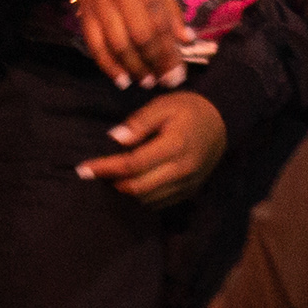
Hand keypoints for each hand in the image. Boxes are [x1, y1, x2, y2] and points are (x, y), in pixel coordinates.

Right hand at [74, 0, 197, 90]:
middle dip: (154, 63)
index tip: (178, 74)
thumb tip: (188, 41)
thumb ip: (172, 14)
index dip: (170, 52)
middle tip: (164, 81)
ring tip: (147, 82)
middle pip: (139, 36)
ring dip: (133, 68)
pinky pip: (96, 48)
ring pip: (117, 44)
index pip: (159, 24)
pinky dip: (108, 67)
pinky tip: (121, 80)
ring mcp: (100, 9)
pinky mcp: (85, 20)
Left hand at [78, 90, 225, 206]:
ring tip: (112, 178)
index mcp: (174, 146)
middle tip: (96, 173)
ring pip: (147, 199)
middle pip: (138, 187)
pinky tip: (132, 184)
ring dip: (126, 191)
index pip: (132, 164)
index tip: (84, 168)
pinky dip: (142, 196)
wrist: (222, 122)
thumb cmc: (188, 110)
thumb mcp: (163, 105)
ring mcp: (187, 184)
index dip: (106, 168)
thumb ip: (139, 123)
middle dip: (113, 183)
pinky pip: (160, 202)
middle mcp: (181, 170)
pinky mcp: (190, 191)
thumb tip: (115, 139)